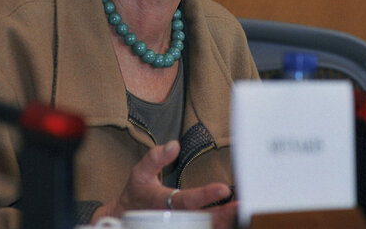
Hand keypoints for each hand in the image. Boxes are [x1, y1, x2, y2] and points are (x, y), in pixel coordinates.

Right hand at [92, 140, 236, 228]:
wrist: (124, 219)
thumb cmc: (137, 194)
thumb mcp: (140, 172)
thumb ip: (155, 158)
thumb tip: (174, 145)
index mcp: (161, 203)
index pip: (185, 200)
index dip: (205, 195)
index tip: (224, 189)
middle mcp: (171, 220)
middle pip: (200, 221)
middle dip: (222, 215)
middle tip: (241, 206)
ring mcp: (176, 228)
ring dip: (222, 223)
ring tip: (239, 212)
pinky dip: (216, 227)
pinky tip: (229, 220)